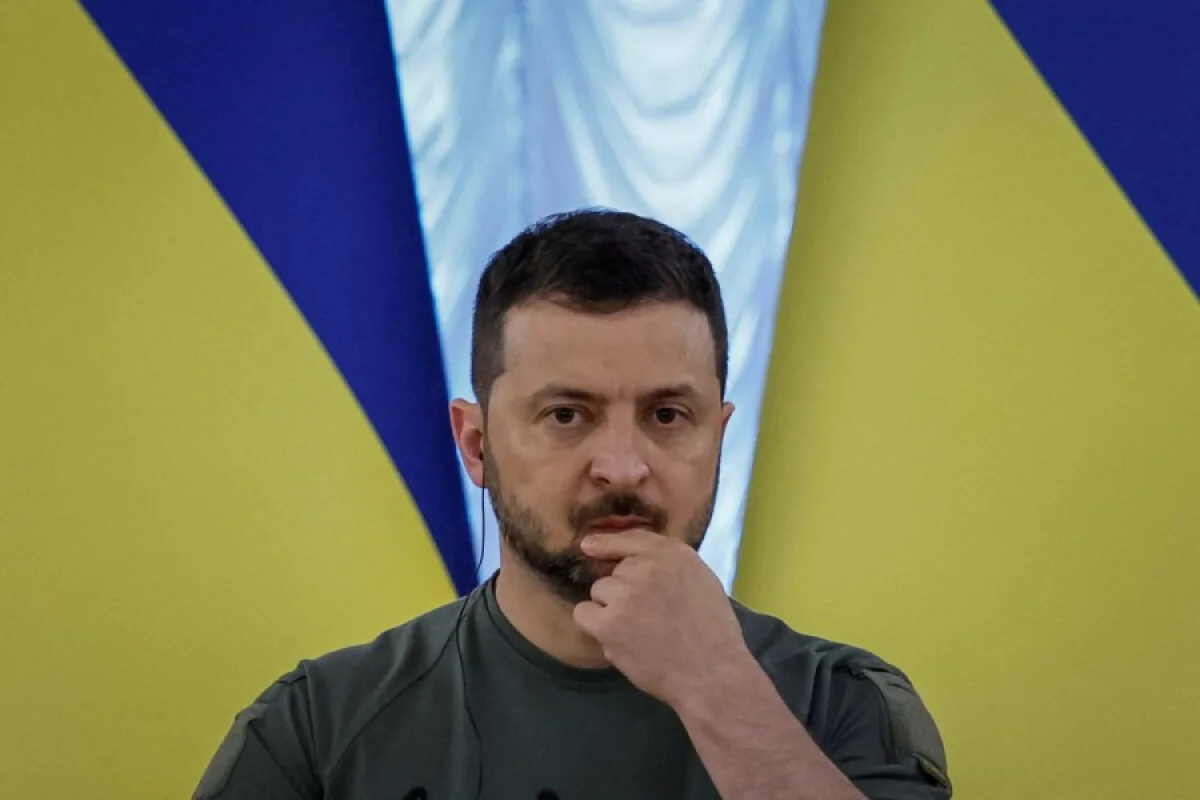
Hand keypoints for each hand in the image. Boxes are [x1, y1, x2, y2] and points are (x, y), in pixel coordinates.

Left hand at [573, 530, 754, 708]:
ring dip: (611, 608)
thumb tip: (632, 562)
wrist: (710, 673)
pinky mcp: (609, 623)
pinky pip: (584, 613)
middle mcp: (647, 568)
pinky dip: (594, 624)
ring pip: (600, 591)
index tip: (589, 546)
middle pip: (615, 571)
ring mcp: (625, 594)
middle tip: (648, 616)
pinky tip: (616, 638)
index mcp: (674, 554)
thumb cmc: (711, 632)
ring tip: (638, 630)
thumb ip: (669, 567)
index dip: (608, 543)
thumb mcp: (702, 581)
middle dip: (625, 590)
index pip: (633, 538)